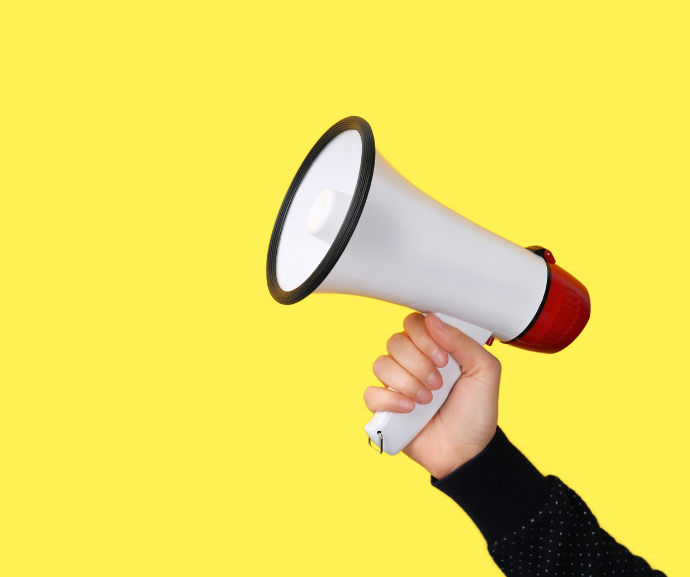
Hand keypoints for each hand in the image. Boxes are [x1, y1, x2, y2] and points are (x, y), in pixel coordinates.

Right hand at [363, 313, 500, 478]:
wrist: (468, 452)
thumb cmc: (476, 413)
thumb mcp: (485, 371)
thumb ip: (463, 341)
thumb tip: (433, 320)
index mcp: (434, 349)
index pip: (413, 323)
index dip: (424, 337)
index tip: (443, 358)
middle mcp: (412, 363)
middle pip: (395, 342)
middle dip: (418, 364)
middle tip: (438, 383)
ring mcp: (396, 385)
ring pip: (381, 364)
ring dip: (406, 383)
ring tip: (427, 400)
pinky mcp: (384, 408)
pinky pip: (370, 393)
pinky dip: (390, 400)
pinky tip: (410, 410)